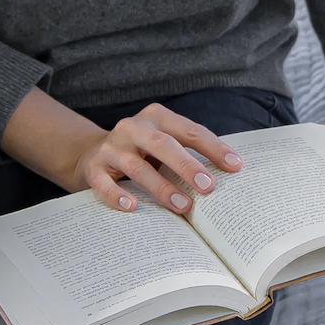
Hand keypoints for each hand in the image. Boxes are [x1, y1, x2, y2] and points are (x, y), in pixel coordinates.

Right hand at [66, 102, 242, 215]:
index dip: (213, 148)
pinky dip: (118, 195)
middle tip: (209, 187)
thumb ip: (188, 152)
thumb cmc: (141, 151)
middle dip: (188, 166)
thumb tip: (227, 177)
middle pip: (163, 145)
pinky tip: (133, 207)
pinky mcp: (93, 168)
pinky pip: (104, 184)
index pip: (190, 131)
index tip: (235, 166)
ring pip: (137, 167)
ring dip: (162, 187)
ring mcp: (111, 147)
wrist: (89, 153)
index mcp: (157, 117)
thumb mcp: (162, 143)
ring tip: (183, 205)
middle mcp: (133, 128)